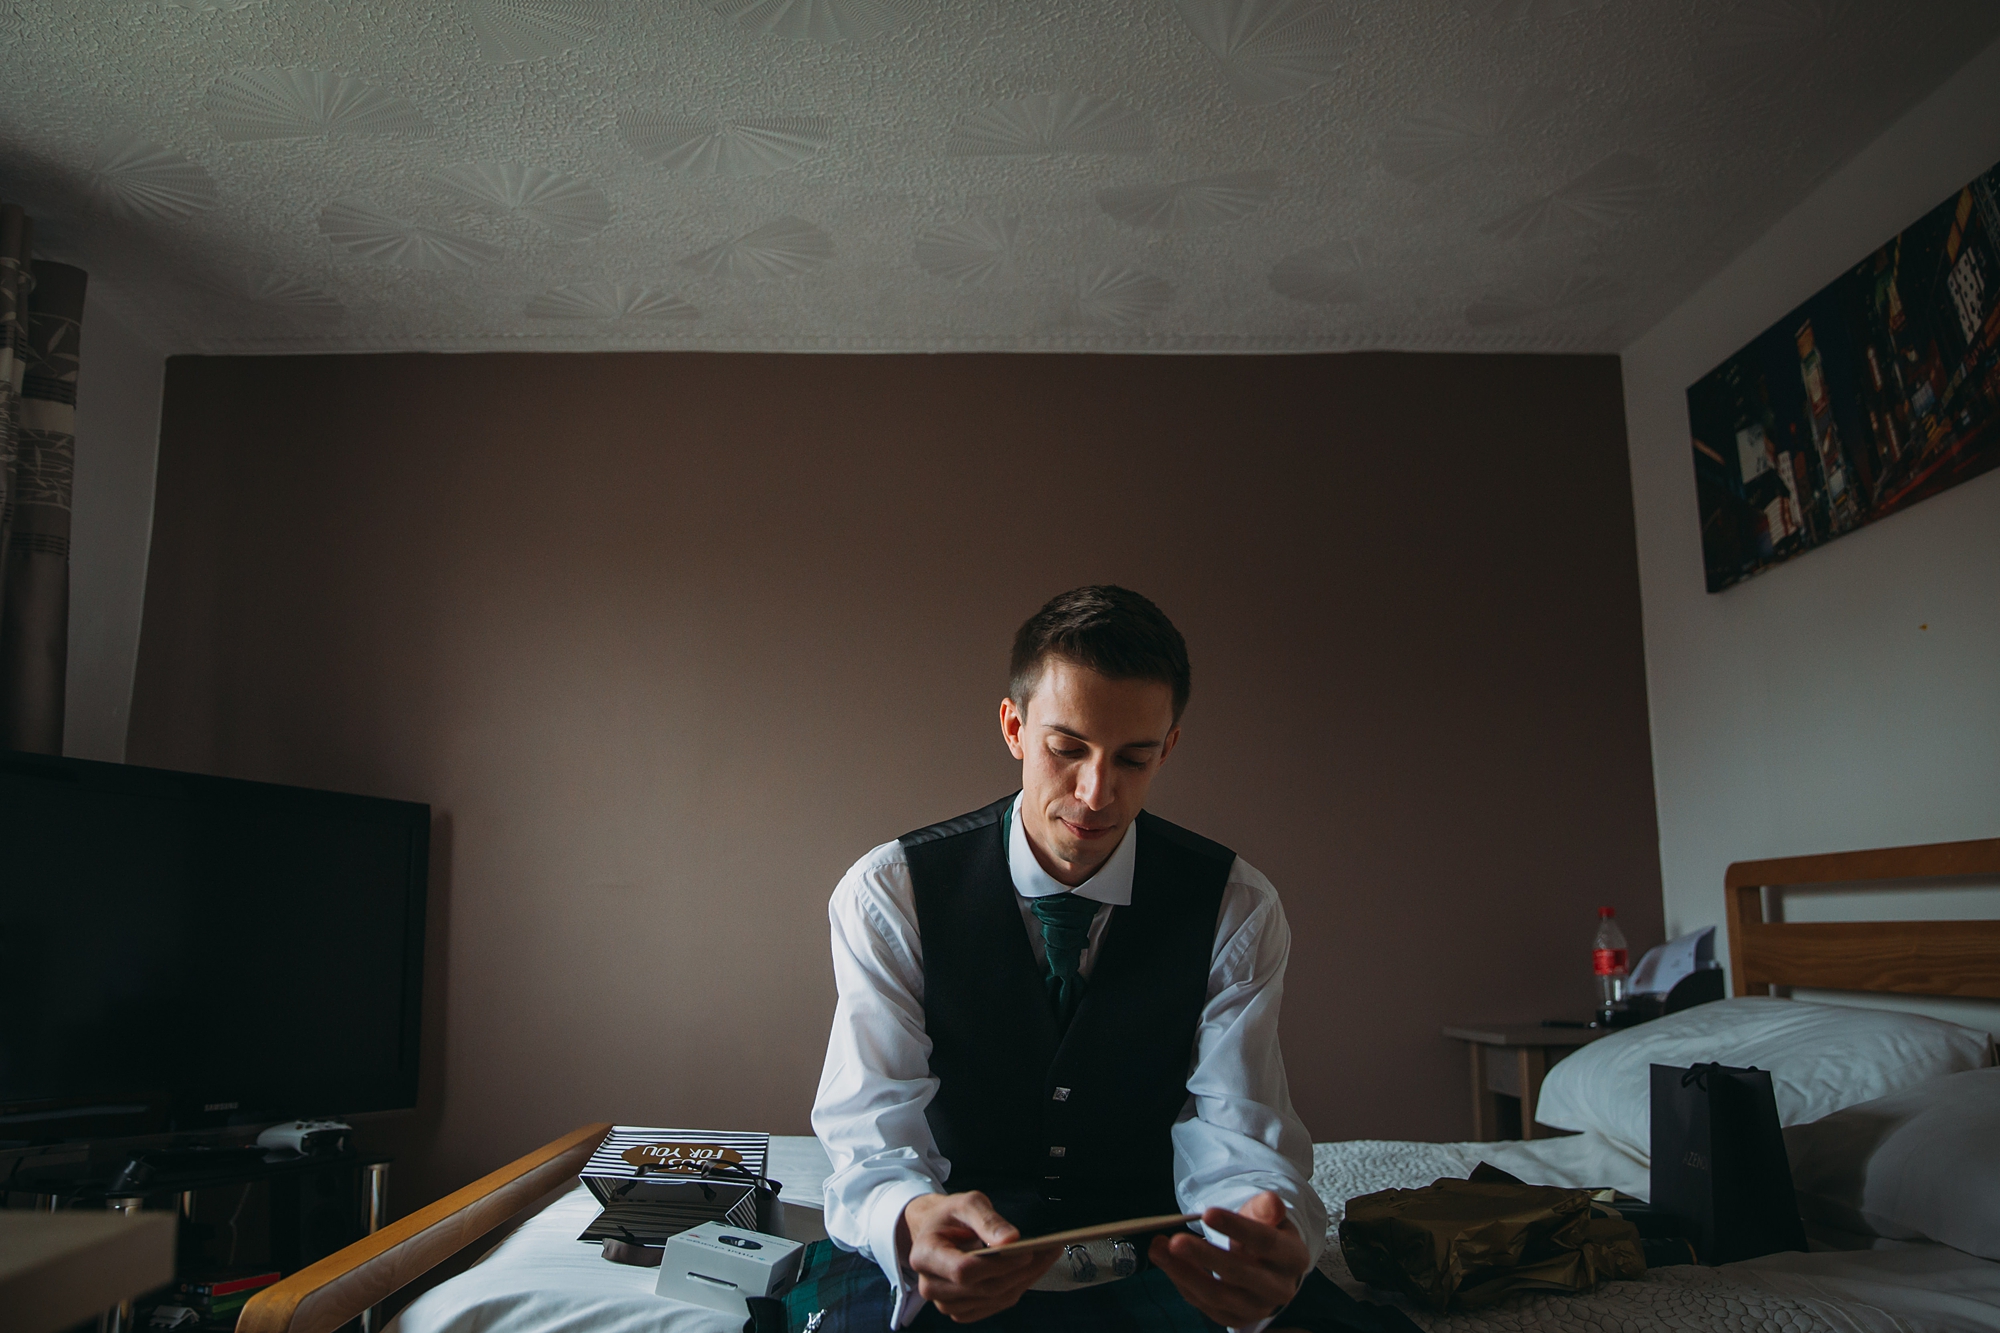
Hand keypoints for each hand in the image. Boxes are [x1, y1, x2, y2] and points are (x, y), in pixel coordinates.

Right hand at [898, 1191, 1057, 1322]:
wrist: (935, 1231)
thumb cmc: (949, 1216)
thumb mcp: (966, 1203)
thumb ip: (987, 1220)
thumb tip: (1012, 1240)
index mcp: (924, 1255)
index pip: (963, 1270)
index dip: (997, 1265)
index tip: (1026, 1252)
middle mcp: (930, 1286)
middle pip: (983, 1287)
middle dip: (1021, 1271)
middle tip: (1049, 1251)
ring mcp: (946, 1303)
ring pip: (994, 1299)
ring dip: (1025, 1280)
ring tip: (1048, 1257)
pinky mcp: (962, 1311)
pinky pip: (996, 1304)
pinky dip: (1018, 1287)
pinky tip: (1032, 1269)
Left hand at [1149, 1191, 1308, 1327]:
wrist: (1267, 1264)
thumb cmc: (1264, 1232)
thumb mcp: (1267, 1215)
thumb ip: (1264, 1209)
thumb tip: (1270, 1202)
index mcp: (1293, 1257)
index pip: (1265, 1242)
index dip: (1236, 1228)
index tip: (1207, 1212)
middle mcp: (1279, 1289)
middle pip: (1240, 1274)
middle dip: (1204, 1256)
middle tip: (1176, 1240)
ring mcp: (1256, 1308)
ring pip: (1217, 1295)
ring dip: (1183, 1272)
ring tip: (1158, 1248)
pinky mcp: (1234, 1319)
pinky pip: (1204, 1304)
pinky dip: (1182, 1282)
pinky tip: (1167, 1262)